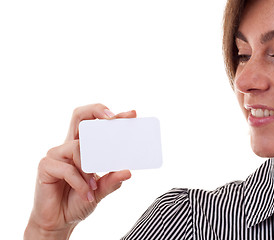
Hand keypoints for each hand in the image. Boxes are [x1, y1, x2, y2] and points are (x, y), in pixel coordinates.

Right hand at [24, 104, 135, 239]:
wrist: (59, 222)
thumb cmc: (79, 201)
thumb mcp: (101, 190)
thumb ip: (112, 180)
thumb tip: (128, 171)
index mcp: (84, 148)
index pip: (96, 124)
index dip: (112, 115)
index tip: (131, 114)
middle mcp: (70, 146)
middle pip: (80, 116)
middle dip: (97, 111)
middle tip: (112, 118)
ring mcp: (56, 154)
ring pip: (78, 148)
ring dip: (90, 168)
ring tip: (94, 187)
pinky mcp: (45, 166)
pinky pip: (68, 169)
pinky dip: (80, 183)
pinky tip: (85, 194)